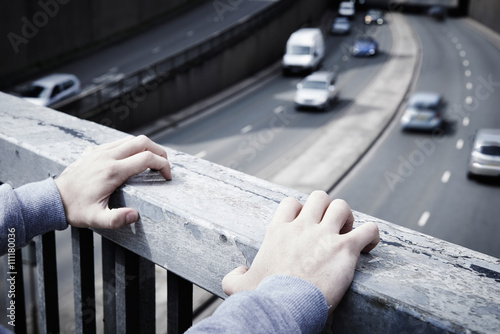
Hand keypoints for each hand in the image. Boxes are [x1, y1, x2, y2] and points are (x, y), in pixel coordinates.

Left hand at [54, 135, 170, 228]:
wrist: (53, 199)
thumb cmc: (76, 209)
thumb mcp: (96, 219)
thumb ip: (116, 219)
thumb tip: (135, 215)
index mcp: (113, 171)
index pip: (147, 159)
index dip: (163, 165)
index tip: (167, 176)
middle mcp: (108, 156)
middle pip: (142, 142)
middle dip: (159, 152)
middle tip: (165, 166)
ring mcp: (101, 151)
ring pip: (131, 140)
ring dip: (146, 148)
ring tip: (152, 163)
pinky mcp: (95, 151)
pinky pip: (119, 142)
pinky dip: (132, 148)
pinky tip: (133, 160)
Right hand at [222, 190, 378, 311]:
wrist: (283, 307)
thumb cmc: (263, 298)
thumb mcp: (238, 286)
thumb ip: (234, 276)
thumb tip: (237, 272)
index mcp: (278, 231)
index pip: (292, 203)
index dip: (301, 210)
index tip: (306, 225)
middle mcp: (301, 227)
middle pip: (319, 197)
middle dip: (327, 209)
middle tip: (331, 228)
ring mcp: (324, 235)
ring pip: (342, 207)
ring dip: (348, 218)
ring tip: (349, 234)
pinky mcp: (344, 248)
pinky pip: (368, 230)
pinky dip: (372, 236)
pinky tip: (369, 246)